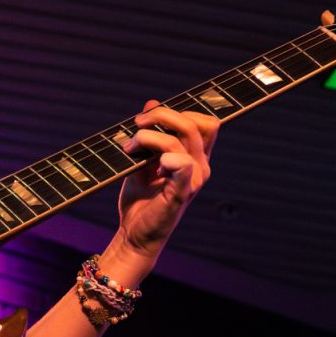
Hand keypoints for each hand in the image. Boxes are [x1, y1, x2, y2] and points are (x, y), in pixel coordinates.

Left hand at [115, 101, 218, 258]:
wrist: (134, 233)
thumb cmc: (141, 199)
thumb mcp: (142, 159)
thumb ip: (150, 133)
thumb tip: (152, 102)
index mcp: (195, 157)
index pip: (205, 122)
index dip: (182, 110)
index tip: (150, 114)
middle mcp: (200, 165)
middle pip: (195, 123)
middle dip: (161, 116)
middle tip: (136, 124)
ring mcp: (194, 179)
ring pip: (182, 138)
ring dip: (149, 137)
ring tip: (129, 148)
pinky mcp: (182, 192)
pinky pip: (183, 164)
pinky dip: (166, 157)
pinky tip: (153, 164)